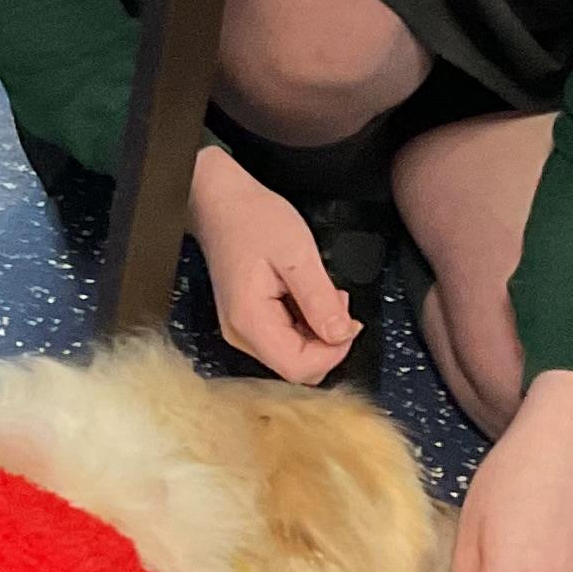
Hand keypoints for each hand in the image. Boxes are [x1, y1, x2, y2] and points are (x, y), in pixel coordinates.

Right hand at [189, 147, 357, 384]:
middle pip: (296, 368)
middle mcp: (241, 334)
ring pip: (293, 356)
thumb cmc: (254, 220)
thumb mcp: (298, 256)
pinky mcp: (249, 323)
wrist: (222, 203)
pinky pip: (285, 340)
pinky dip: (306, 325)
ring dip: (317, 332)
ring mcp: (242, 331)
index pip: (299, 368)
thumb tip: (341, 335)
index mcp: (250, 321)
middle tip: (336, 301)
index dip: (334, 352)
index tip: (350, 322)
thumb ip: (320, 300)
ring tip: (321, 292)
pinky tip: (307, 296)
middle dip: (327, 342)